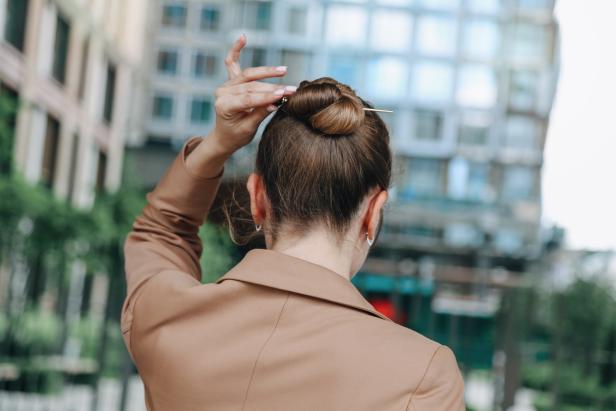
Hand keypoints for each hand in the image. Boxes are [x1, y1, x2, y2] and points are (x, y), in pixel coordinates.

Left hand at [211, 34, 296, 154]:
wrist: (224, 136)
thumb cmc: (236, 136)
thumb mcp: (248, 129)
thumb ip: (260, 114)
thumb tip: (276, 102)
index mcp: (224, 106)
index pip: (248, 99)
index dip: (267, 96)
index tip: (284, 95)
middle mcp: (222, 92)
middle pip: (251, 86)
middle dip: (272, 87)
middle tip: (291, 89)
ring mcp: (226, 85)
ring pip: (249, 76)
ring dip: (267, 72)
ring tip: (284, 70)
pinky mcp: (230, 81)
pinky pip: (232, 62)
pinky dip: (236, 50)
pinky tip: (243, 37)